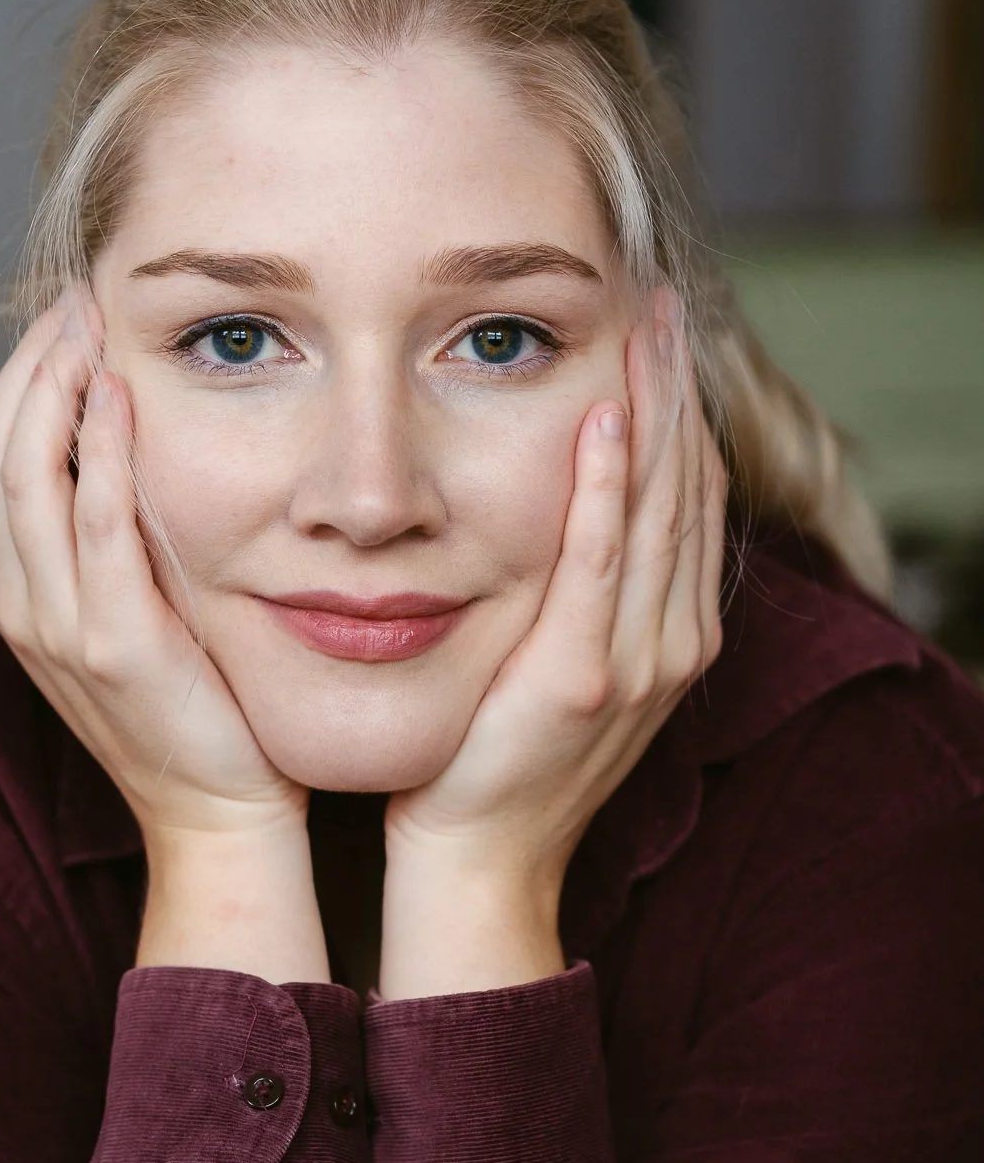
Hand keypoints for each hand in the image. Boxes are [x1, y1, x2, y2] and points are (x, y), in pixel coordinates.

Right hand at [0, 290, 306, 848]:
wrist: (221, 812)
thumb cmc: (198, 709)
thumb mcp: (141, 613)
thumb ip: (122, 541)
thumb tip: (137, 449)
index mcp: (22, 594)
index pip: (0, 457)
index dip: (25, 378)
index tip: (69, 314)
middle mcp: (23, 604)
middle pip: (0, 452)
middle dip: (34, 364)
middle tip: (76, 295)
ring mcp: (58, 626)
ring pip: (29, 477)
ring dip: (56, 388)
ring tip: (89, 321)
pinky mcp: (111, 643)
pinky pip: (95, 526)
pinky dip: (101, 453)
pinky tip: (120, 394)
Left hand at [379, 291, 725, 996]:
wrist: (474, 862)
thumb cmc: (494, 761)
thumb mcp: (554, 665)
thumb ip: (572, 593)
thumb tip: (557, 510)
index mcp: (669, 635)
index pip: (689, 499)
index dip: (681, 411)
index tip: (660, 335)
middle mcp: (670, 643)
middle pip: (686, 489)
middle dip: (676, 389)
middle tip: (661, 300)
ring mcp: (635, 662)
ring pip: (657, 512)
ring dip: (652, 413)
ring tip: (643, 328)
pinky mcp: (581, 677)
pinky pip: (599, 564)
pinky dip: (605, 490)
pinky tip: (602, 423)